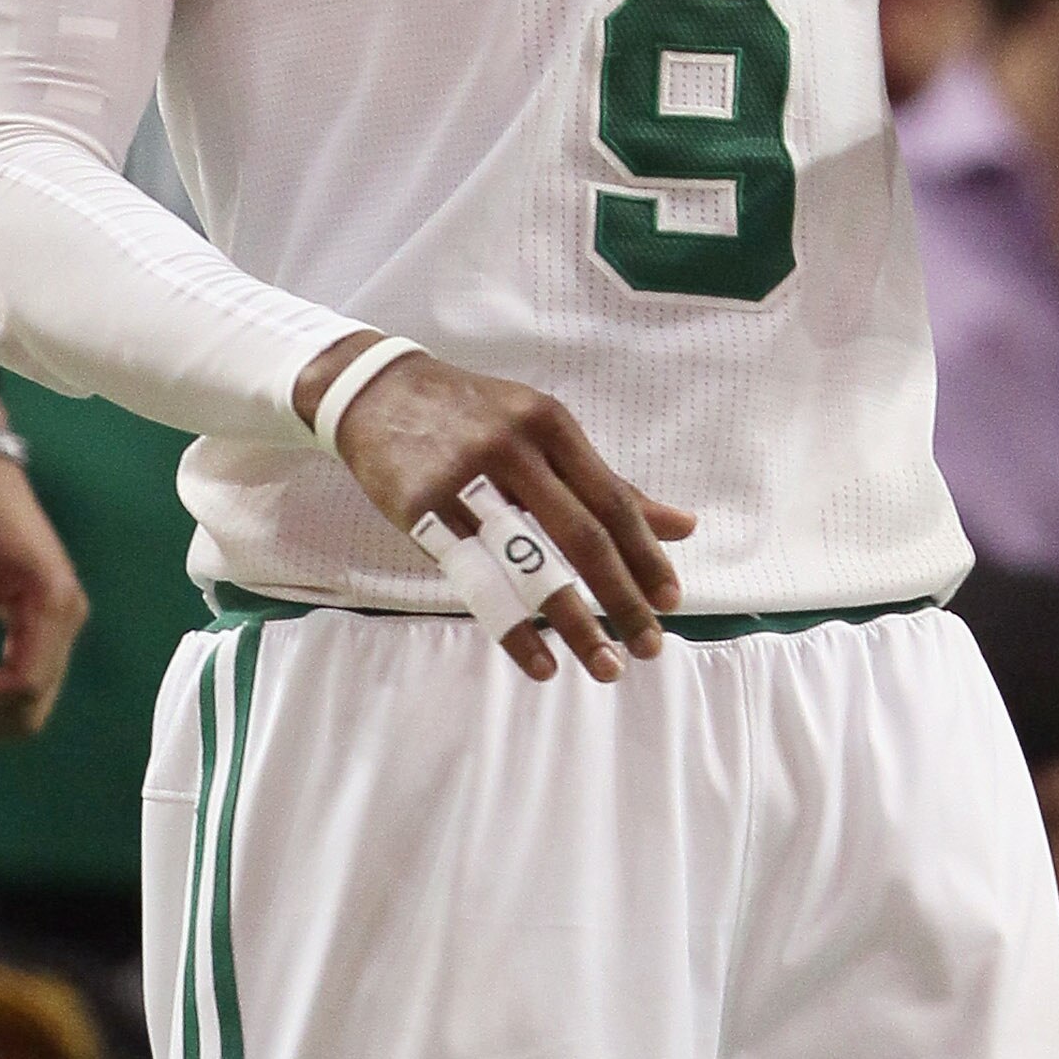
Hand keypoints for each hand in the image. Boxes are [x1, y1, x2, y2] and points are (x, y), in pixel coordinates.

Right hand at [304, 335, 696, 683]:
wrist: (376, 392)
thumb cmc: (474, 415)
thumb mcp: (542, 430)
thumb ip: (606, 482)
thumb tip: (683, 526)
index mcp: (550, 425)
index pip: (612, 501)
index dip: (646, 555)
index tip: (671, 602)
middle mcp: (514, 449)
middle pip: (582, 537)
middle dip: (623, 599)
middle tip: (651, 648)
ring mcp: (465, 480)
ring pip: (531, 565)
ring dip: (575, 623)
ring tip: (606, 666)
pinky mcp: (425, 511)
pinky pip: (476, 580)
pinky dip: (512, 628)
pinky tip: (540, 662)